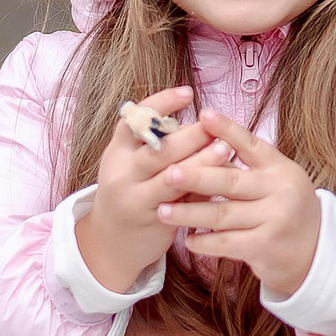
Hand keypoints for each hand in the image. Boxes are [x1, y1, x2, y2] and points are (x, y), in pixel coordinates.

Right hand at [76, 88, 231, 293]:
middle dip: (189, 135)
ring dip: (200, 162)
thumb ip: (158, 145)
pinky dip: (202, 191)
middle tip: (215, 124)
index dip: (161, 103)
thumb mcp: (132, 165)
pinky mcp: (152, 220)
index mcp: (117, 151)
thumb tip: (201, 122)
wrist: (111, 242)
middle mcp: (122, 173)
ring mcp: (135, 198)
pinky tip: (222, 183)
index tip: (188, 93)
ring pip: (171, 177)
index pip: (134, 120)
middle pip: (157, 149)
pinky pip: (182, 203)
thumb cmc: (132, 191)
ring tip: (225, 149)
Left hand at [157, 110, 324, 299]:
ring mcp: (273, 220)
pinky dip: (204, 241)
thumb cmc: (283, 207)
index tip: (203, 115)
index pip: (251, 144)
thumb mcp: (275, 179)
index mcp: (279, 167)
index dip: (227, 129)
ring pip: (223, 214)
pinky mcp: (265, 247)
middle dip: (196, 176)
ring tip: (163, 210)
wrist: (314, 249)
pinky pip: (226, 243)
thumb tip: (203, 142)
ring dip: (189, 213)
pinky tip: (187, 239)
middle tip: (168, 172)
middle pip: (231, 181)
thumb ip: (246, 165)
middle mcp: (279, 191)